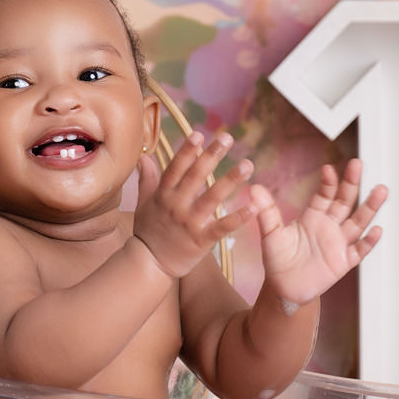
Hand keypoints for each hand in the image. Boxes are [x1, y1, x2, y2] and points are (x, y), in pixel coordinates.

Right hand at [133, 131, 255, 278]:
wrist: (149, 264)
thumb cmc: (148, 232)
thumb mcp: (143, 203)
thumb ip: (147, 179)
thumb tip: (145, 157)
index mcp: (164, 194)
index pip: (176, 168)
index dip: (187, 150)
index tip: (199, 134)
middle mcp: (177, 205)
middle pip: (196, 176)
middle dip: (212, 156)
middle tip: (227, 137)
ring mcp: (190, 222)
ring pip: (212, 197)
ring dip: (231, 180)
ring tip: (247, 164)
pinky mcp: (202, 240)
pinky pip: (222, 227)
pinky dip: (238, 217)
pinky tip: (254, 207)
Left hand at [250, 159, 386, 304]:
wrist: (284, 288)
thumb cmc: (278, 260)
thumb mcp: (271, 234)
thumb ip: (266, 211)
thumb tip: (253, 188)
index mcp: (313, 216)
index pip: (325, 194)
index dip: (329, 182)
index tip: (329, 169)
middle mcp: (330, 226)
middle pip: (345, 201)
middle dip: (352, 183)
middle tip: (358, 164)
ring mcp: (339, 243)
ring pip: (358, 221)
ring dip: (369, 207)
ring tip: (381, 190)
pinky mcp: (344, 262)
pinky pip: (359, 250)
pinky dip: (369, 241)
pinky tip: (377, 229)